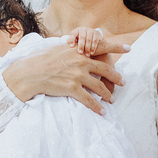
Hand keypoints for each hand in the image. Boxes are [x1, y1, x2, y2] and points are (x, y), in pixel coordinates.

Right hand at [2, 43, 124, 113]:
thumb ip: (70, 49)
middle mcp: (81, 62)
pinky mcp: (73, 89)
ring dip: (108, 95)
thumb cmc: (39, 60)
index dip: (117, 47)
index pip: (102, 46)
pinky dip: (97, 107)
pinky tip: (101, 111)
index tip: (129, 48)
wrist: (29, 73)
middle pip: (106, 70)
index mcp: (78, 51)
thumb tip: (76, 47)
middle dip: (116, 77)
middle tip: (122, 82)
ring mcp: (78, 76)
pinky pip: (90, 100)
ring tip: (111, 99)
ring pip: (100, 87)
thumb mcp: (57, 49)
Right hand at [66, 29, 131, 58]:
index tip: (92, 53)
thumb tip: (130, 48)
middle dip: (86, 47)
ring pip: (80, 38)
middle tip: (85, 55)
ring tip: (79, 53)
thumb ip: (116, 47)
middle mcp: (88, 30)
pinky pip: (72, 35)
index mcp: (96, 33)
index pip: (96, 39)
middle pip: (87, 38)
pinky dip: (71, 40)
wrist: (82, 50)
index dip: (93, 47)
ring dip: (80, 46)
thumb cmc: (94, 49)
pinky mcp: (73, 33)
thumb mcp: (104, 47)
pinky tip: (70, 46)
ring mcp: (80, 31)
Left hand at [67, 27, 103, 55]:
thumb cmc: (81, 38)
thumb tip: (67, 41)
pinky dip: (93, 47)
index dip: (72, 40)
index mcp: (77, 30)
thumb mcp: (77, 38)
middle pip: (82, 37)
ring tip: (87, 55)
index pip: (73, 34)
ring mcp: (91, 31)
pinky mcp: (96, 34)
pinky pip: (94, 41)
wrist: (93, 34)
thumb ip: (72, 40)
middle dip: (81, 46)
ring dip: (87, 48)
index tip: (71, 46)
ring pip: (89, 40)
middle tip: (80, 53)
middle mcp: (84, 29)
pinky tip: (91, 52)